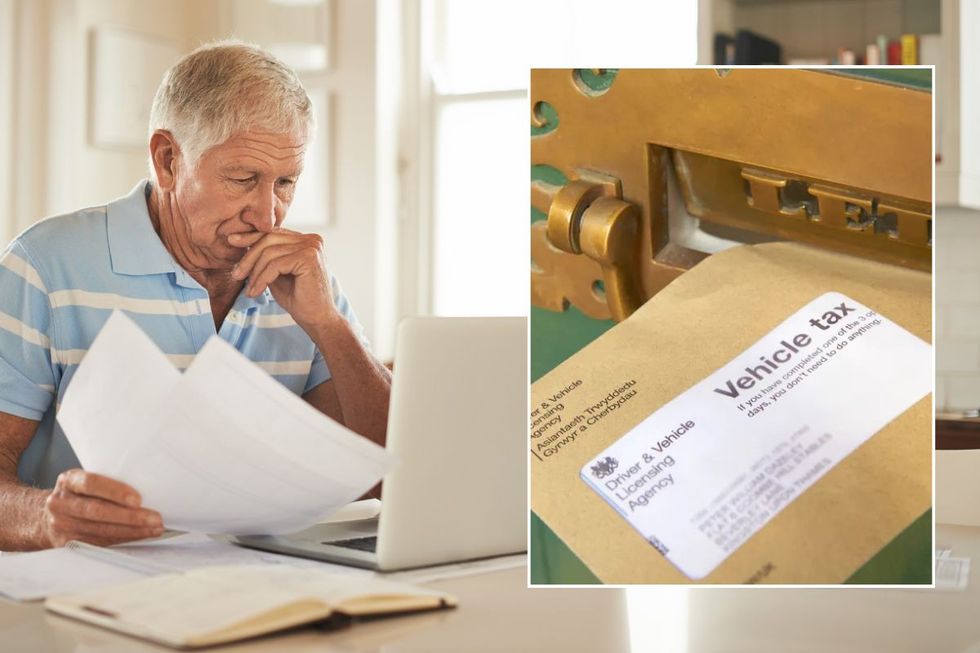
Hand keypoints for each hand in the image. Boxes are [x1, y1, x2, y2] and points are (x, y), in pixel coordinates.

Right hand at [42, 469, 163, 546]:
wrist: (46, 516)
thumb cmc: (78, 494)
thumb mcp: (84, 480)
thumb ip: (106, 481)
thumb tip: (148, 485)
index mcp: (68, 481)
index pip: (91, 483)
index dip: (115, 492)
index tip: (138, 499)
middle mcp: (61, 503)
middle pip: (98, 511)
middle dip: (130, 517)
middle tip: (155, 518)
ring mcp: (62, 525)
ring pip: (101, 531)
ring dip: (132, 531)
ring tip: (154, 529)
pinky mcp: (67, 544)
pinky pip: (99, 543)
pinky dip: (123, 540)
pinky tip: (140, 536)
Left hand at [228, 228, 336, 330]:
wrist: (317, 319)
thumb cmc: (298, 298)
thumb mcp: (276, 273)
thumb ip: (266, 257)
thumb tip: (241, 240)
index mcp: (305, 240)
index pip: (273, 232)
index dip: (251, 237)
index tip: (231, 241)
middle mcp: (311, 239)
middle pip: (269, 238)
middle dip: (249, 257)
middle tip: (236, 274)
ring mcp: (312, 247)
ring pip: (270, 252)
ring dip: (254, 272)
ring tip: (248, 289)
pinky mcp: (309, 258)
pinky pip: (275, 264)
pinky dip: (262, 279)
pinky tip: (256, 292)